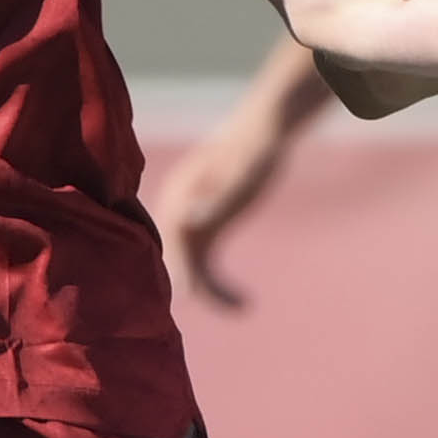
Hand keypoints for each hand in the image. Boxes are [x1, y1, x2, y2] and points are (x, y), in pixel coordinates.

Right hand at [157, 119, 277, 311]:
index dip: (185, 273)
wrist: (264, 130)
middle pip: (178, 260)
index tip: (199, 297)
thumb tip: (187, 222)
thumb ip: (216, 201)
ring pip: (190, 267)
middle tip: (237, 306)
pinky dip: (217, 282)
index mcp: (180, 198)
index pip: (174, 245)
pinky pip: (203, 262)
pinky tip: (243, 299)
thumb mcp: (242, 177)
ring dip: (211, 290)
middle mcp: (178, 212)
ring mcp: (190, 220)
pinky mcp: (207, 225)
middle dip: (200, 289)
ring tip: (244, 307)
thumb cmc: (254, 152)